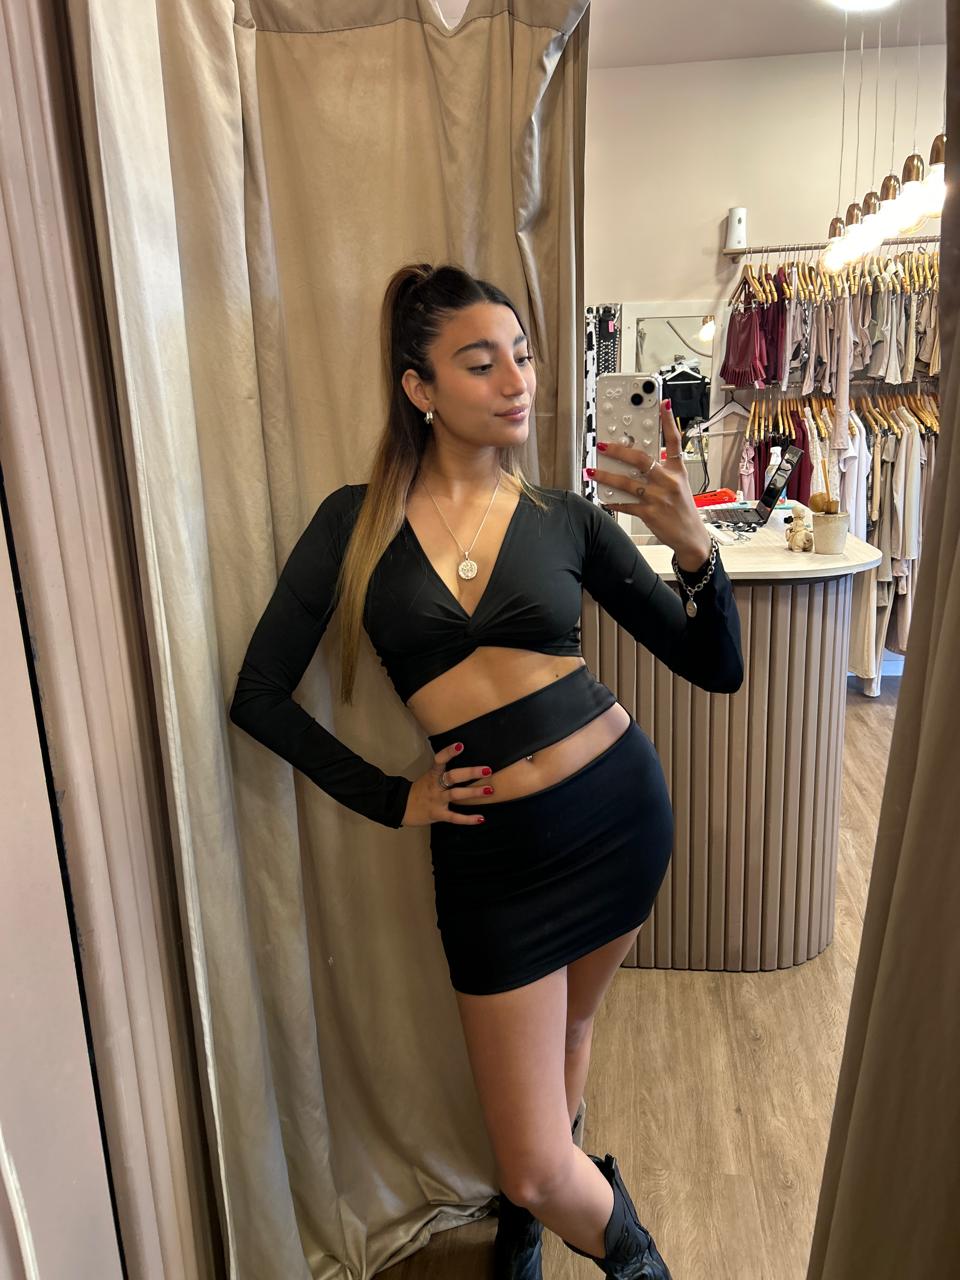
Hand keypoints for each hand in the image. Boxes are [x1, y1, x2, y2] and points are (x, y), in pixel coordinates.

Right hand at [401, 740, 492, 825]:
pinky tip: (481, 818)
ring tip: (489, 790)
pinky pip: (454, 817)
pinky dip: (468, 819)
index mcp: (432, 775)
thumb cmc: (419, 790)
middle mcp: (435, 786)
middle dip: (470, 773)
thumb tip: (464, 762)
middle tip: (487, 769)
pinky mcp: (438, 814)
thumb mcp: (428, 777)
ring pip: (456, 795)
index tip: (460, 745)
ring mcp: (436, 800)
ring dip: (473, 792)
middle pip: (452, 776)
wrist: (401, 807)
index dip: (448, 753)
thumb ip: (443, 772)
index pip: (439, 760)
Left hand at [592, 399, 711, 569]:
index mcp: (678, 471)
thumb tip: (636, 460)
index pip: (675, 441)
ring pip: (628, 482)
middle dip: (620, 450)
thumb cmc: (683, 510)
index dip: (668, 421)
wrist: (692, 538)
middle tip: (603, 445)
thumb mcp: (680, 485)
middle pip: (642, 459)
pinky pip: (626, 504)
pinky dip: (613, 500)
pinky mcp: (650, 514)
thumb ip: (662, 470)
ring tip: (592, 471)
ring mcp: (659, 497)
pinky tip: (603, 496)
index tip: (662, 403)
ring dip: (607, 476)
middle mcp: (669, 481)